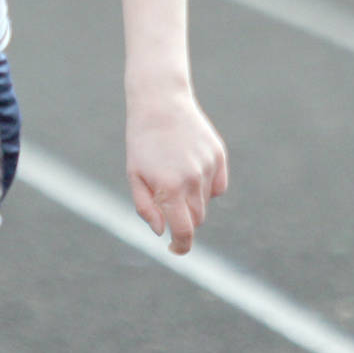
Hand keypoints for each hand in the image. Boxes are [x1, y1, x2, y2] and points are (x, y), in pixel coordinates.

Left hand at [126, 90, 228, 255]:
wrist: (160, 102)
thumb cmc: (142, 141)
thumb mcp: (134, 174)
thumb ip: (146, 208)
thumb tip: (161, 231)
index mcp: (169, 188)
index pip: (184, 231)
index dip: (181, 246)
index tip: (175, 250)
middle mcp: (193, 180)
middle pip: (196, 219)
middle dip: (183, 219)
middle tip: (167, 202)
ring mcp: (209, 168)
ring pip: (206, 202)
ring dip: (192, 200)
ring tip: (173, 174)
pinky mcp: (219, 156)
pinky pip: (217, 186)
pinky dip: (206, 186)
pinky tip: (190, 167)